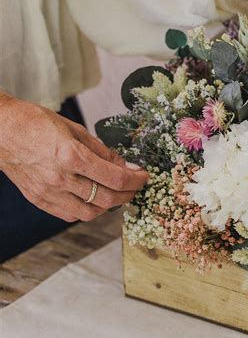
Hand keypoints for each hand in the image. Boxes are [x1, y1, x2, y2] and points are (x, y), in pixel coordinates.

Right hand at [0, 94, 147, 222]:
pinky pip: (69, 215)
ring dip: (108, 206)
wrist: (0, 131)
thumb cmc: (35, 122)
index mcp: (71, 155)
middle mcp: (60, 178)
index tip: (144, 176)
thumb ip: (101, 150)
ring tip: (115, 194)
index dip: (136, 180)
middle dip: (128, 195)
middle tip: (135, 186)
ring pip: (90, 213)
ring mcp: (48, 192)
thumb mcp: (74, 129)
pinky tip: (92, 198)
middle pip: (106, 199)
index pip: (115, 178)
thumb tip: (123, 165)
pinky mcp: (39, 200)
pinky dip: (86, 210)